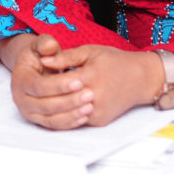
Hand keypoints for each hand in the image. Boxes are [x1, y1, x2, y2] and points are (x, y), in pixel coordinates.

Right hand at [0, 33, 95, 129]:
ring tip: (89, 106)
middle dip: (69, 101)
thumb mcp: (41, 45)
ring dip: (71, 115)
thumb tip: (50, 47)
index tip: (79, 81)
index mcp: (19, 79)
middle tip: (90, 95)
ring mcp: (28, 112)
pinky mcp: (38, 120)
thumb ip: (46, 43)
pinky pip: (54, 126)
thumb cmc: (41, 55)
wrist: (35, 68)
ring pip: (50, 119)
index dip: (59, 85)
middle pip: (45, 106)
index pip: (39, 87)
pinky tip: (84, 116)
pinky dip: (69, 123)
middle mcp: (20, 99)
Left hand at [35, 44, 162, 125]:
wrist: (140, 78)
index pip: (61, 83)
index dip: (46, 80)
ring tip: (43, 98)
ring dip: (55, 108)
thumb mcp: (90, 51)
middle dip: (47, 96)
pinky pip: (77, 121)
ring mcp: (98, 112)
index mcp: (91, 76)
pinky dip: (67, 114)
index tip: (35, 75)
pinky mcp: (100, 121)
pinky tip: (59, 105)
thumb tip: (43, 60)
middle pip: (62, 101)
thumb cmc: (114, 61)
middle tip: (34, 91)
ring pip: (67, 114)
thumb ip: (66, 57)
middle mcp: (95, 97)